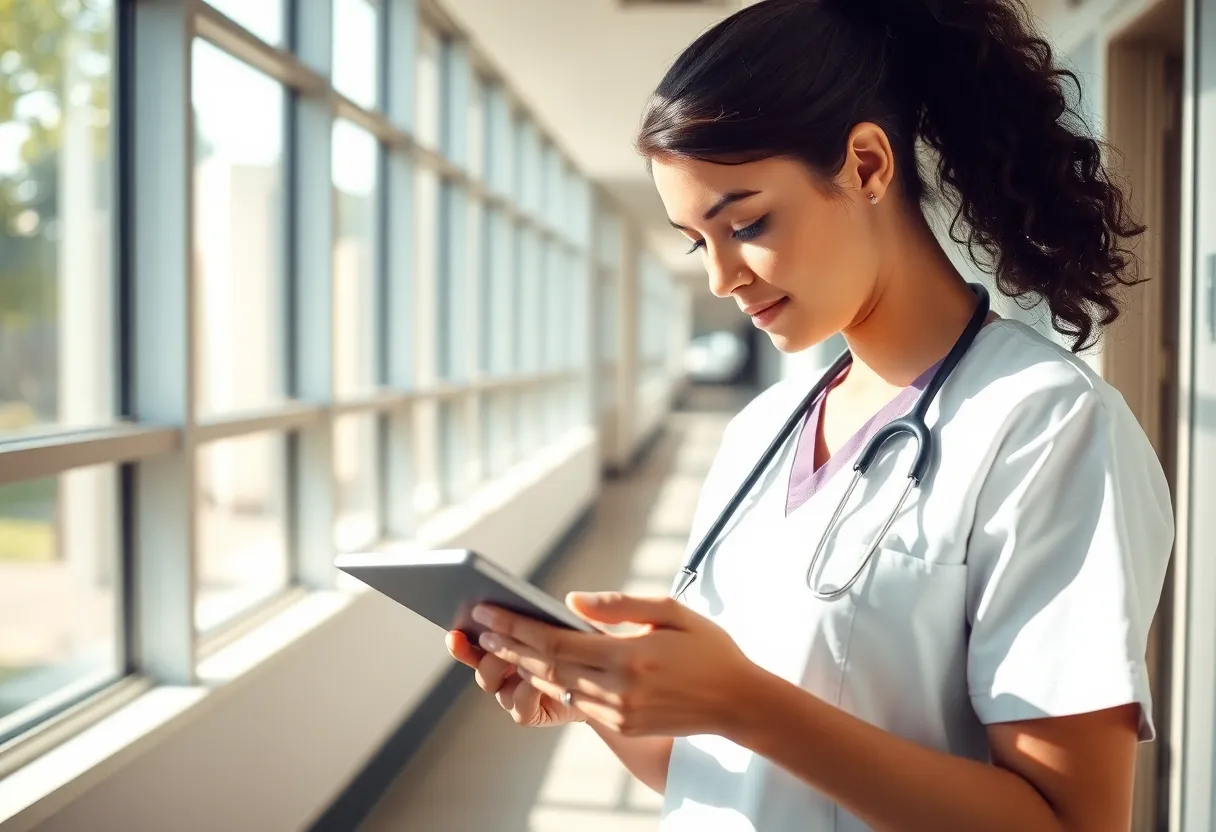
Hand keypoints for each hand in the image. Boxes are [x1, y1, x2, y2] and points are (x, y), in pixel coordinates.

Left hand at [470, 591, 756, 736]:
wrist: (737, 701)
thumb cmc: (707, 648)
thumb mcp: (670, 610)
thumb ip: (619, 605)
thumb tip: (570, 601)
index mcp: (628, 656)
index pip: (556, 641)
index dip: (516, 627)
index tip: (488, 611)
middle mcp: (618, 689)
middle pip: (547, 666)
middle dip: (510, 645)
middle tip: (480, 627)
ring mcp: (618, 712)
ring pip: (557, 686)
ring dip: (524, 665)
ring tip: (499, 645)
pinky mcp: (622, 724)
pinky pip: (576, 701)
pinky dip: (551, 683)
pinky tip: (535, 668)